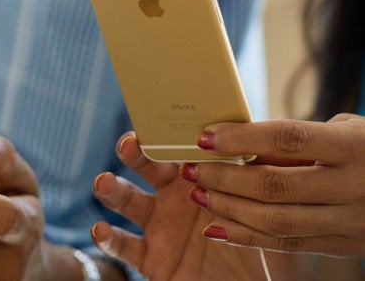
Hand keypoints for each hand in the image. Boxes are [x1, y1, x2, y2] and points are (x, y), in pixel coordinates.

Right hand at [91, 132, 316, 279]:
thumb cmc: (270, 249)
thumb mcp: (278, 212)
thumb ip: (268, 180)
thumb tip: (265, 143)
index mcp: (205, 178)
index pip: (183, 148)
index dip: (172, 133)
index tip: (165, 120)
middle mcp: (176, 197)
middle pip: (149, 166)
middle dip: (136, 151)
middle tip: (131, 143)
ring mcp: (160, 227)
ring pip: (128, 200)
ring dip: (112, 189)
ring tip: (103, 183)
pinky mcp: (150, 258)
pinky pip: (125, 247)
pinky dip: (109, 239)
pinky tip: (101, 230)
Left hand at [180, 114, 364, 255]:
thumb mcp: (344, 132)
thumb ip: (297, 142)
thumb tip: (239, 150)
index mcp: (352, 147)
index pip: (287, 139)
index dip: (242, 138)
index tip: (205, 138)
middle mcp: (351, 185)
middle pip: (274, 184)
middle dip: (224, 177)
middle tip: (192, 169)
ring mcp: (348, 220)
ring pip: (276, 220)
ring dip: (228, 207)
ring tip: (199, 194)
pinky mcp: (341, 244)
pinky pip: (286, 244)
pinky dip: (246, 237)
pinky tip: (215, 227)